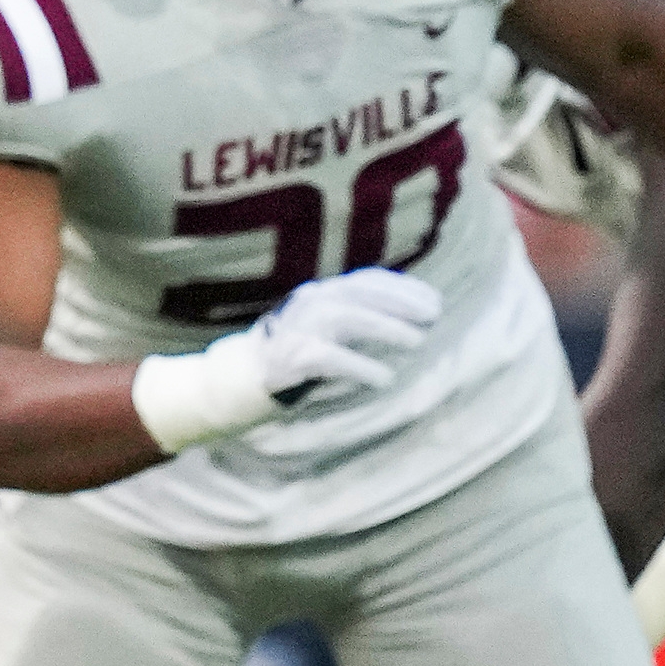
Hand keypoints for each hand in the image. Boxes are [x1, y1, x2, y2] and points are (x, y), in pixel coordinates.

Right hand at [132, 268, 444, 450]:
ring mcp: (292, 331)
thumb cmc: (287, 359)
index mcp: (316, 295)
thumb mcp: (321, 332)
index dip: (400, 288)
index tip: (432, 301)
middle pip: (357, 294)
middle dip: (398, 302)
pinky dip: (358, 367)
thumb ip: (352, 322)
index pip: (363, 281)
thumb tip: (404, 321)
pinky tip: (383, 378)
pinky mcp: (284, 360)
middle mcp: (304, 305)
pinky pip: (327, 359)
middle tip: (433, 316)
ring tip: (416, 342)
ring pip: (344, 319)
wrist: (231, 384)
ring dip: (384, 328)